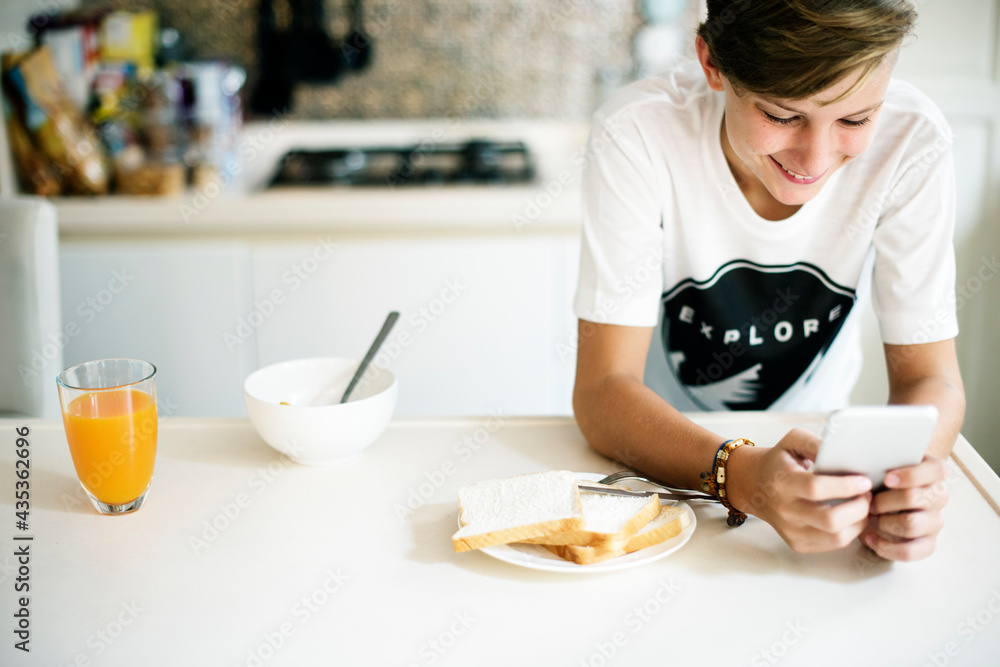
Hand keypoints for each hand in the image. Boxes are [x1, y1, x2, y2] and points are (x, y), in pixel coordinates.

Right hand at [728, 428, 872, 553]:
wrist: (753, 484)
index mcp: (783, 482)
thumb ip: (816, 443)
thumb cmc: (778, 461)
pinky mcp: (797, 543)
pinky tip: (851, 519)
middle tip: (867, 496)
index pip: (816, 489)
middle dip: (859, 508)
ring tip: (862, 508)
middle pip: (830, 520)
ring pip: (836, 538)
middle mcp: (785, 509)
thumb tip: (843, 453)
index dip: (845, 486)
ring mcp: (790, 530)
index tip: (864, 481)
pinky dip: (850, 533)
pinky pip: (832, 545)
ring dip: (859, 523)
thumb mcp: (792, 441)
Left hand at [861, 456, 948, 560]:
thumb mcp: (884, 465)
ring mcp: (935, 521)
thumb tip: (865, 469)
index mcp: (934, 473)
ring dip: (884, 522)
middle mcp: (939, 497)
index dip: (911, 475)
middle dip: (884, 501)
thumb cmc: (882, 479)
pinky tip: (870, 538)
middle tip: (869, 502)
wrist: (883, 502)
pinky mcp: (928, 543)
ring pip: (910, 524)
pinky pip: (910, 551)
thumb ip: (882, 461)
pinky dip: (886, 547)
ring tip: (870, 518)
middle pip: (914, 498)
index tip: (886, 479)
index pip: (938, 470)